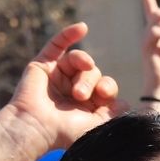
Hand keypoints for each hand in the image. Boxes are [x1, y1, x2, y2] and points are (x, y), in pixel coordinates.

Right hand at [0, 23, 120, 152]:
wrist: (35, 128)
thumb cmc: (64, 132)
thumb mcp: (96, 126)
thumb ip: (113, 115)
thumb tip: (124, 103)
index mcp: (86, 105)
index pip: (105, 87)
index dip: (108, 87)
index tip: (104, 94)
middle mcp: (71, 90)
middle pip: (93, 73)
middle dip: (90, 81)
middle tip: (79, 96)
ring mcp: (57, 76)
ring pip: (78, 60)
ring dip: (81, 66)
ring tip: (75, 84)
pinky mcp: (42, 65)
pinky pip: (58, 44)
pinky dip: (69, 34)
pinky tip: (82, 28)